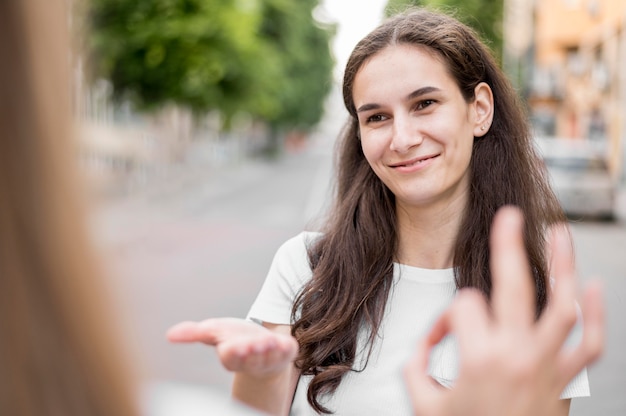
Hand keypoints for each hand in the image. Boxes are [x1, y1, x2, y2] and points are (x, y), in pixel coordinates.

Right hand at [167, 318, 297, 378]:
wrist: (263, 344)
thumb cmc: (236, 338)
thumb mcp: (214, 331)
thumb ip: (193, 333)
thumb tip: (169, 335)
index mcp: (232, 356)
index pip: (230, 357)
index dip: (232, 352)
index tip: (231, 346)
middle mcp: (251, 360)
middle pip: (249, 359)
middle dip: (250, 352)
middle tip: (251, 346)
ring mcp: (270, 358)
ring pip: (268, 356)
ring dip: (268, 350)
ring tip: (267, 342)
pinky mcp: (286, 352)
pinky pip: (287, 352)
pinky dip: (285, 348)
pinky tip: (282, 343)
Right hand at [404, 207, 604, 415]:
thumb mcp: (422, 403)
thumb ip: (415, 364)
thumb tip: (427, 342)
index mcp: (478, 358)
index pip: (461, 308)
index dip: (445, 320)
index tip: (441, 341)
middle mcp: (516, 354)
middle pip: (514, 286)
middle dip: (508, 244)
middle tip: (509, 214)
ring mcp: (547, 366)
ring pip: (562, 305)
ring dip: (562, 265)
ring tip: (558, 232)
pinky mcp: (566, 382)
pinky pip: (590, 345)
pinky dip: (595, 314)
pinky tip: (592, 285)